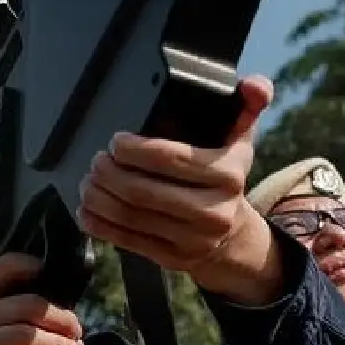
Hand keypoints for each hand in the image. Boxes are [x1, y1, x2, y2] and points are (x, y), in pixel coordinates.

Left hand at [75, 74, 283, 304]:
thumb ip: (247, 105)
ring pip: (131, 216)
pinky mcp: (172, 259)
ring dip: (99, 197)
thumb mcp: (241, 140)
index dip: (135, 149)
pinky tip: (87, 210)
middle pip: (143, 190)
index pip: (171, 158)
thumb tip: (256, 85)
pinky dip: (100, 224)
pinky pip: (127, 241)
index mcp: (229, 174)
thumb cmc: (224, 177)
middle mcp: (214, 211)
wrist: (231, 235)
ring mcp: (193, 239)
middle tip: (96, 161)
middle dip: (109, 173)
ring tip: (89, 181)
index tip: (116, 141)